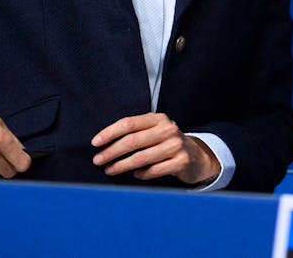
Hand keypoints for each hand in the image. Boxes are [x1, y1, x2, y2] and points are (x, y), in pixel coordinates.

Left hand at [91, 112, 219, 185]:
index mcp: (158, 118)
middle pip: (132, 141)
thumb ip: (136, 132)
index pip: (129, 123)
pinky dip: (141, 174)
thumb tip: (104, 143)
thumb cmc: (167, 143)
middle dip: (111, 152)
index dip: (110, 133)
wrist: (196, 156)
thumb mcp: (155, 131)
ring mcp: (176, 145)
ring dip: (121, 166)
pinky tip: (135, 175)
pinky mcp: (181, 161)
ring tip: (110, 170)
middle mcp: (168, 129)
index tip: (95, 143)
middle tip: (98, 160)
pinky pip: (154, 171)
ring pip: (141, 158)